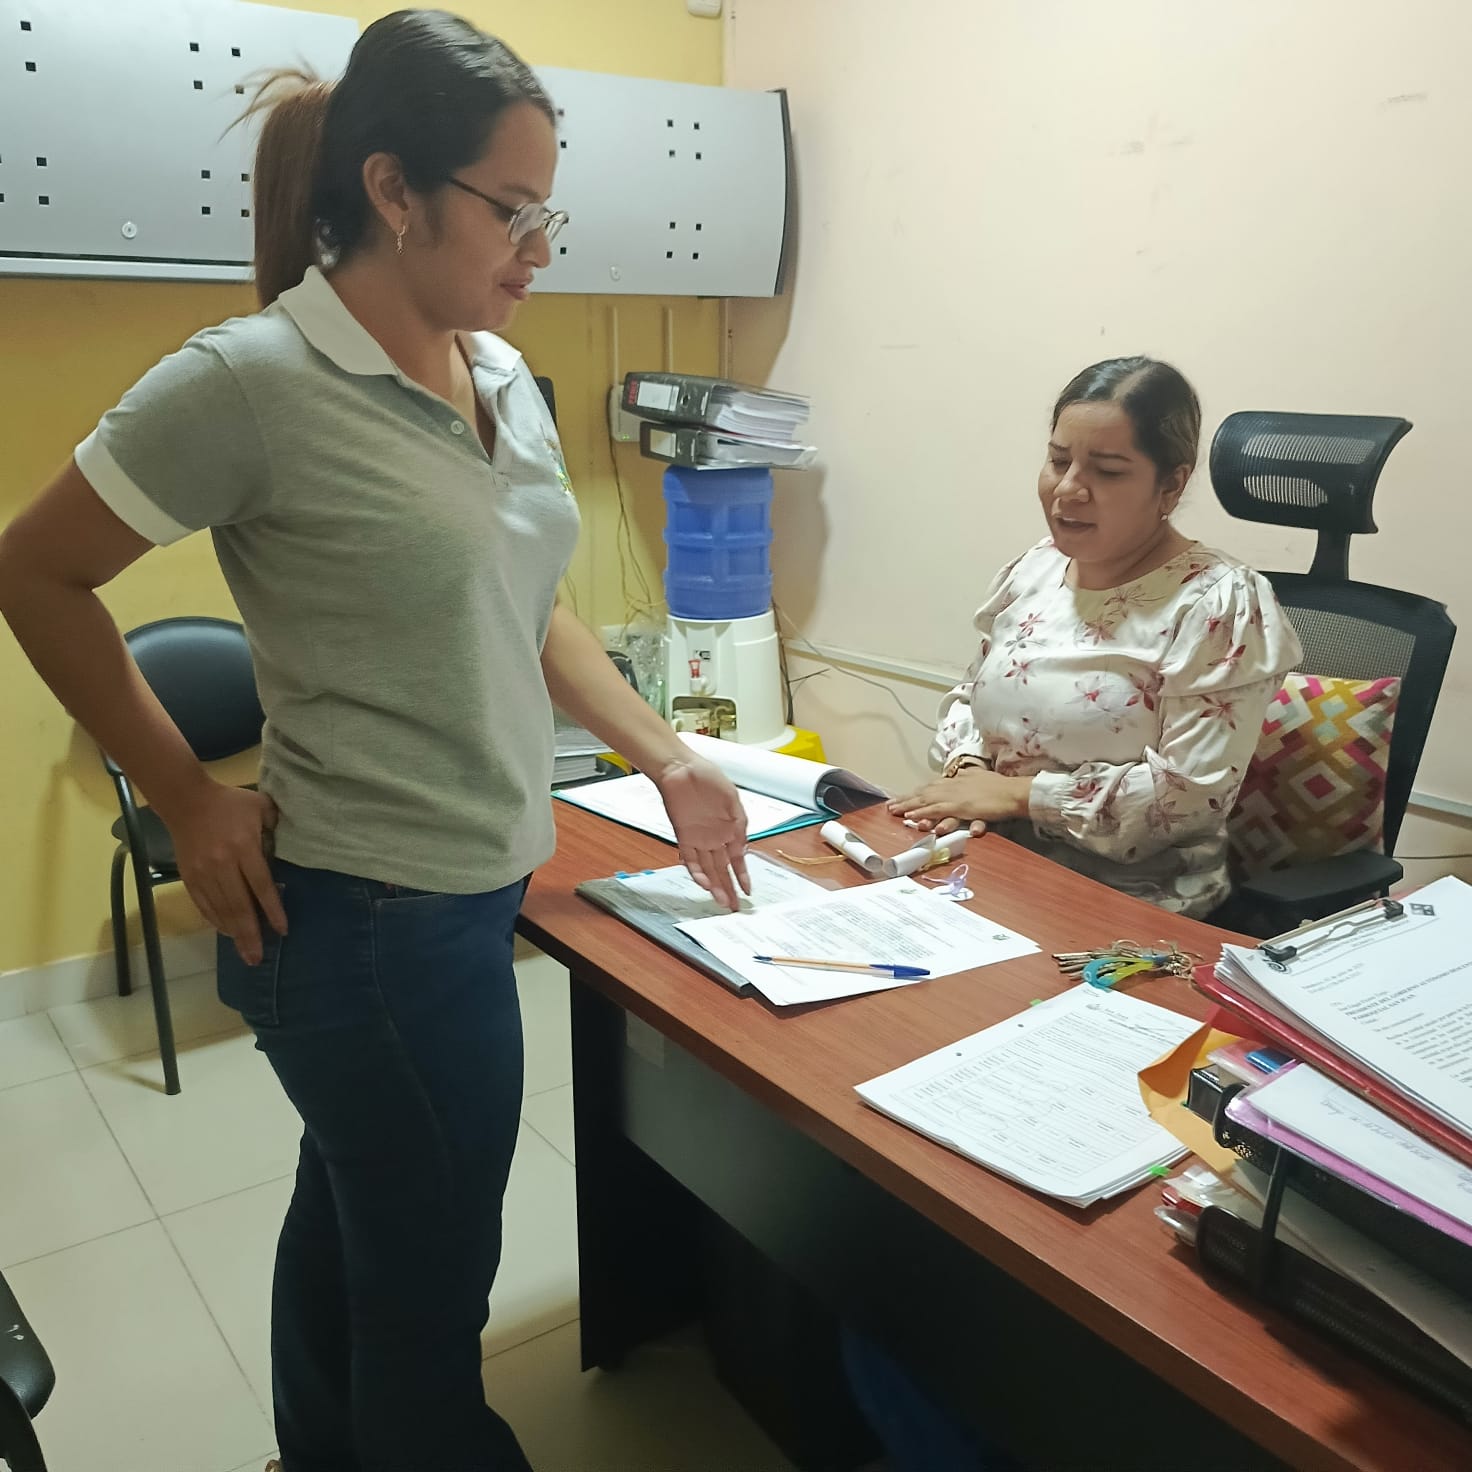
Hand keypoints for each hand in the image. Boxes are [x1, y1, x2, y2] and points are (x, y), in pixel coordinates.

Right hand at [163, 782, 284, 963]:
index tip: (282, 930)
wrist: (186, 801)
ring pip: (221, 909)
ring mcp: (203, 873)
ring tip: (246, 953)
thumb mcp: (261, 806)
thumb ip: (277, 826)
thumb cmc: (230, 803)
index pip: (262, 886)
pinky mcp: (189, 877)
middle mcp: (222, 864)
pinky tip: (227, 932)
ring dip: (234, 933)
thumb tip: (290, 849)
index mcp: (243, 847)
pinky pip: (204, 905)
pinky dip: (216, 921)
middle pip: (239, 906)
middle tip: (259, 958)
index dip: (273, 910)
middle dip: (251, 934)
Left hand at [651, 755, 750, 910]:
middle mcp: (714, 838)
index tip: (748, 891)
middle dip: (729, 889)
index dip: (743, 876)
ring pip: (708, 869)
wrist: (681, 768)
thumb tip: (743, 847)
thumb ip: (739, 824)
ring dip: (715, 886)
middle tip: (734, 907)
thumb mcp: (733, 800)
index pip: (737, 860)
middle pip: (722, 870)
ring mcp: (698, 839)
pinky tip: (704, 883)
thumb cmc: (707, 777)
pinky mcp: (683, 837)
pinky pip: (690, 859)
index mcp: (729, 830)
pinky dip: (697, 872)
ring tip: (722, 902)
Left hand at [887, 770, 1033, 835]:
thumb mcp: (980, 778)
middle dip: (906, 800)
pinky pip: (937, 810)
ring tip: (894, 811)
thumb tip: (960, 774)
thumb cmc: (1000, 788)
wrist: (1013, 792)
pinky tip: (912, 817)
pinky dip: (923, 813)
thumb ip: (968, 777)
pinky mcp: (960, 806)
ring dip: (909, 806)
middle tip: (889, 806)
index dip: (915, 793)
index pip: (930, 787)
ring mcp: (955, 796)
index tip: (901, 798)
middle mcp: (951, 786)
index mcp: (955, 781)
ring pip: (926, 801)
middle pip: (924, 793)